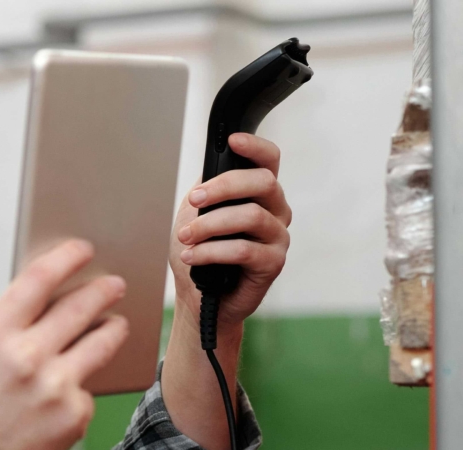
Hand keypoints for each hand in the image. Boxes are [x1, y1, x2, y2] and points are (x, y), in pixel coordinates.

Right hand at [0, 240, 128, 449]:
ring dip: (114, 328)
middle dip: (103, 290)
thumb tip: (58, 293)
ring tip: (117, 323)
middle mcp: (25, 357)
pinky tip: (63, 397)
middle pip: (81, 306)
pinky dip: (80, 388)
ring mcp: (53, 387)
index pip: (38, 278)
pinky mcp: (74, 415)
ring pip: (102, 342)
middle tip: (116, 283)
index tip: (83, 247)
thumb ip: (10, 324)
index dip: (66, 257)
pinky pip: (88, 388)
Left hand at [170, 133, 291, 328]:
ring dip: (210, 224)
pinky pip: (244, 249)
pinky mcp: (273, 263)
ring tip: (185, 236)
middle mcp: (275, 210)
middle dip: (223, 187)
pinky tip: (192, 256)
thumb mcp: (198, 212)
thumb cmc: (201, 251)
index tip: (233, 141)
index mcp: (259, 193)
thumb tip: (208, 172)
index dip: (255, 146)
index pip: (269, 160)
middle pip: (263, 182)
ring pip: (251, 216)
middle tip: (194, 200)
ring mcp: (277, 236)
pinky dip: (212, 251)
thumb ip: (207, 188)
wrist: (198, 295)